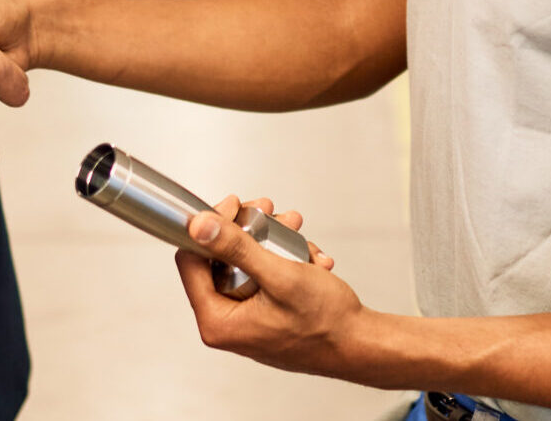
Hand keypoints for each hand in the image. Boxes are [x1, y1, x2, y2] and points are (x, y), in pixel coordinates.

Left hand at [175, 193, 364, 379]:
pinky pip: (265, 277)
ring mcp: (246, 321)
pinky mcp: (264, 316)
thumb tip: (199, 226)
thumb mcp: (280, 276)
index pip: (190, 261)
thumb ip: (236, 249)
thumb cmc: (326, 323)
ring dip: (274, 242)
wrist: (360, 345)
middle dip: (251, 230)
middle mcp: (227, 324)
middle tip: (271, 211)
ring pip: (247, 264)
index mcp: (217, 322)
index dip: (211, 226)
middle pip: (220, 259)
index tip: (236, 205)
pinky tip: (312, 261)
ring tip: (299, 233)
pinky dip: (287, 262)